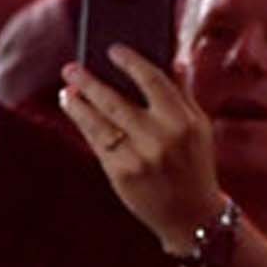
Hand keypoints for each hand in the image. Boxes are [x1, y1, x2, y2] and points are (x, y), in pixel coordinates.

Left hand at [58, 47, 226, 257]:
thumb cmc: (194, 164)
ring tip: (67, 90)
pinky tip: (76, 113)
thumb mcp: (199, 128)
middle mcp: (160, 138)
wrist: (192, 218)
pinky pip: (96, 143)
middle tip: (71, 66)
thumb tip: (173, 59)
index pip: (152, 80)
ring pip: (98, 122)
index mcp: (183, 122)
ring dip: (77, 103)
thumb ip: (184, 93)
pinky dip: (83, 125)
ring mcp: (138, 158)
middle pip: (115, 100)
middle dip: (89, 81)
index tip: (113, 49)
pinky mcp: (121, 175)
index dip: (130, 61)